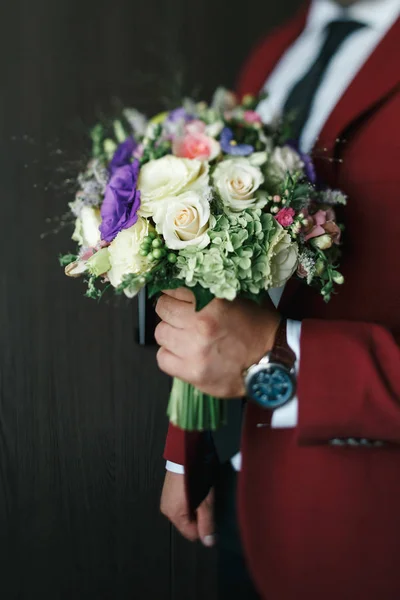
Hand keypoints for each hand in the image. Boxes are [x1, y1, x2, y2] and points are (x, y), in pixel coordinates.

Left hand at [155, 288, 279, 397]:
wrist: (273, 361)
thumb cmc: (259, 328)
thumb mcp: (242, 297)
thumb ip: (213, 290)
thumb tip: (188, 281)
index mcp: (213, 302)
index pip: (173, 288)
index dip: (174, 292)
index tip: (175, 296)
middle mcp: (201, 324)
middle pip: (163, 309)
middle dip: (171, 311)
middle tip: (182, 317)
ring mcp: (194, 350)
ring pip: (160, 333)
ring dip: (171, 333)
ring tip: (186, 337)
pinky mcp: (192, 372)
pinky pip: (163, 359)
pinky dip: (171, 356)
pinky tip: (185, 354)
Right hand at [160, 471, 214, 546]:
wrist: (186, 453)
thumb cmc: (196, 477)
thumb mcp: (206, 502)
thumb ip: (207, 524)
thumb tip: (209, 543)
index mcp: (174, 515)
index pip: (191, 534)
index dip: (203, 527)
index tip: (209, 513)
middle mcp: (167, 510)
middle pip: (187, 524)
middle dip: (198, 516)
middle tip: (205, 501)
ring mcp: (166, 499)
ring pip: (184, 514)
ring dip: (194, 507)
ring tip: (200, 493)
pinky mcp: (168, 491)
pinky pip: (180, 504)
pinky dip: (188, 500)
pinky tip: (194, 488)